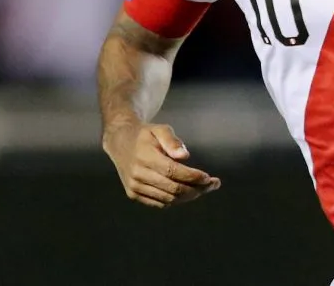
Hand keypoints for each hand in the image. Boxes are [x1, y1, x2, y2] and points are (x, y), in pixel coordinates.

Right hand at [103, 123, 220, 208]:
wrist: (120, 142)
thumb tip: (185, 156)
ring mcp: (135, 187)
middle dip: (197, 189)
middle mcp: (138, 175)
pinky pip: (160, 203)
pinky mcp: (134, 194)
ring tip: (204, 189)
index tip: (209, 178)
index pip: (173, 172)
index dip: (193, 177)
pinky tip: (187, 192)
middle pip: (173, 189)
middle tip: (213, 185)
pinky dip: (176, 200)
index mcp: (145, 157)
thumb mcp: (159, 129)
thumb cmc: (145, 134)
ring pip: (168, 199)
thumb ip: (172, 141)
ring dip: (189, 196)